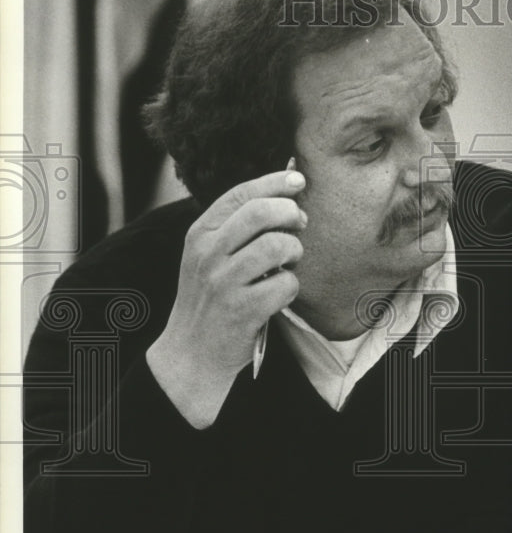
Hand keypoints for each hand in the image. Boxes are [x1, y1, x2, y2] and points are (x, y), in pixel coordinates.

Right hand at [147, 167, 306, 426]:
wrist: (191, 353)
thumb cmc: (211, 298)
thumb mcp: (209, 256)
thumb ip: (237, 226)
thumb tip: (286, 190)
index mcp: (199, 233)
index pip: (241, 194)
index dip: (275, 182)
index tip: (298, 179)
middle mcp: (208, 254)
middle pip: (261, 213)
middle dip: (290, 213)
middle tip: (300, 224)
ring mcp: (224, 282)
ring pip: (278, 246)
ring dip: (294, 252)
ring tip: (288, 262)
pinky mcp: (243, 310)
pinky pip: (286, 284)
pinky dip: (291, 287)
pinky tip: (280, 294)